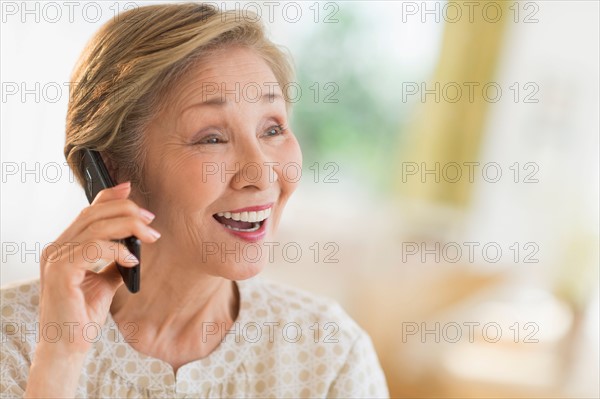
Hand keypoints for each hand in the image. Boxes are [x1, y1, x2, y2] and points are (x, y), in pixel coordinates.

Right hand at [25, 181, 159, 396]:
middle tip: (151, 219)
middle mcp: (56, 248)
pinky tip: (131, 259)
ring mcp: (56, 259)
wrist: (67, 347)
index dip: (108, 196)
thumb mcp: (103, 282)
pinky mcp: (61, 272)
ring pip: (95, 226)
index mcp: (64, 247)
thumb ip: (113, 261)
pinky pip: (92, 248)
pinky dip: (116, 249)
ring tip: (150, 236)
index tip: (130, 188)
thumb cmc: (82, 316)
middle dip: (126, 210)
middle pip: (93, 213)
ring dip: (128, 227)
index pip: (87, 211)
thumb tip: (135, 246)